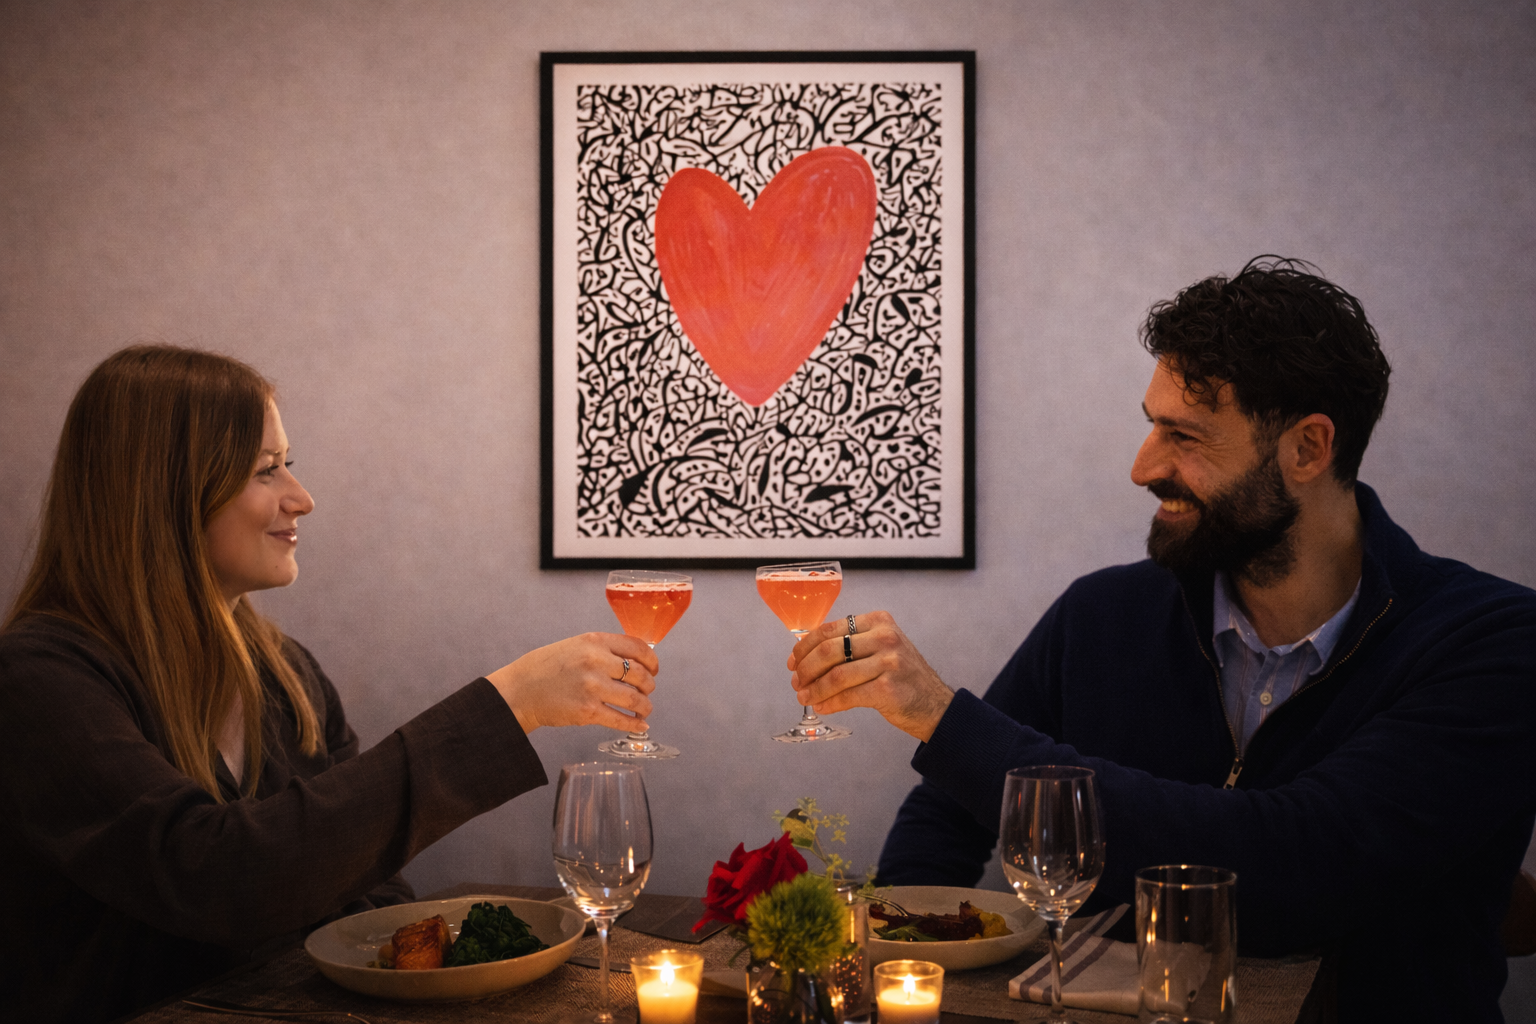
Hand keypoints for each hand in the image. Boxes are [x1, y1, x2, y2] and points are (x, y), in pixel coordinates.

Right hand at [486, 633, 658, 734]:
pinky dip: (635, 724)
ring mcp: (593, 687)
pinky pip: (621, 719)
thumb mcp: (575, 646)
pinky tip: (640, 725)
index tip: (653, 670)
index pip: (639, 648)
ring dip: (645, 707)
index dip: (652, 661)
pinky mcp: (588, 711)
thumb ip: (603, 650)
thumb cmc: (546, 668)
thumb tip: (635, 661)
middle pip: (641, 675)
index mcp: (595, 641)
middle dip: (649, 686)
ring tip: (644, 709)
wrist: (520, 690)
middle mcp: (596, 661)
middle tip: (647, 691)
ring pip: (636, 699)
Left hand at [788, 611, 953, 741]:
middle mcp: (885, 637)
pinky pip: (848, 696)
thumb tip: (807, 655)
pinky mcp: (888, 688)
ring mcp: (889, 662)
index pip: (830, 629)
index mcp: (879, 621)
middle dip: (806, 668)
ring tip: (805, 697)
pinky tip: (822, 707)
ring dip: (814, 689)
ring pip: (836, 675)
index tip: (793, 660)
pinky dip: (830, 702)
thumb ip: (852, 644)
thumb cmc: (902, 677)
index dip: (805, 646)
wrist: (935, 704)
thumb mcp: (882, 648)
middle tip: (796, 682)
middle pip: (829, 651)